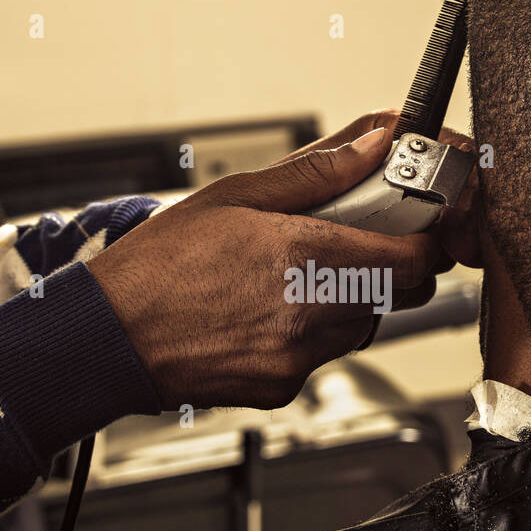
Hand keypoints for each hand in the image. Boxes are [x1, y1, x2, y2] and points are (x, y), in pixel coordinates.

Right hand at [86, 117, 448, 409]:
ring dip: (349, 297)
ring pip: (362, 325)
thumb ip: (317, 171)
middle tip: (357, 240)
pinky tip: (265, 312)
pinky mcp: (282, 388)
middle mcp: (312, 313)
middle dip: (393, 264)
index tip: (412, 220)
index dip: (424, 236)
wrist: (107, 340)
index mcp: (306, 255)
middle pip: (402, 293)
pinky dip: (309, 332)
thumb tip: (374, 142)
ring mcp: (298, 357)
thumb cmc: (156, 266)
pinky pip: (321, 356)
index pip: (415, 256)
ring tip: (293, 276)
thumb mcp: (233, 196)